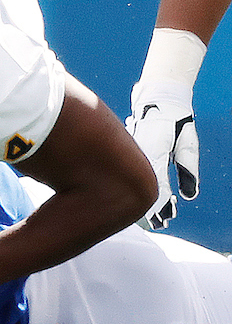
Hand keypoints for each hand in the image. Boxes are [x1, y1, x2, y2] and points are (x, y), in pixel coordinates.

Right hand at [127, 79, 198, 229]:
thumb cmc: (175, 119)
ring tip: (155, 214)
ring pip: (142, 181)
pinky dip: (144, 183)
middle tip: (160, 223)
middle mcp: (143, 157)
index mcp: (155, 155)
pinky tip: (149, 192)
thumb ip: (187, 169)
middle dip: (153, 207)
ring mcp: (137, 153)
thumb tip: (187, 194)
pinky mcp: (136, 150)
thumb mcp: (187, 143)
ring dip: (148, 197)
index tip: (164, 219)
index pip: (158, 186)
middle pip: (147, 188)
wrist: (159, 99)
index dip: (160, 206)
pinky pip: (139, 171)